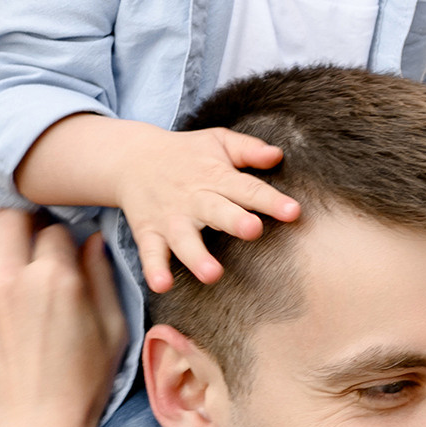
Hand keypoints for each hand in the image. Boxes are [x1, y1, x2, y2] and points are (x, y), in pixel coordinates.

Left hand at [0, 213, 126, 426]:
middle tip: (34, 240)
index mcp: (54, 280)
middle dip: (25, 223)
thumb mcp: (112, 331)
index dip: (65, 236)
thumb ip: (102, 278)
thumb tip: (93, 240)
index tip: (66, 249)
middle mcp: (8, 280)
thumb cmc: (80, 388)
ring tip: (8, 259)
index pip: (55, 229)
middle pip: (8, 218)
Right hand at [112, 123, 299, 294]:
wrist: (132, 158)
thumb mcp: (218, 141)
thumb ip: (248, 149)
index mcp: (217, 176)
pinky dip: (154, 269)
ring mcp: (170, 218)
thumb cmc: (187, 153)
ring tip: (212, 274)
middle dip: (235, 221)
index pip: (248, 189)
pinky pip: (150, 253)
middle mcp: (194, 199)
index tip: (293, 211)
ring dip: (197, 257)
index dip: (271, 200)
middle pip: (216, 211)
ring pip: (184, 239)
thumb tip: (277, 155)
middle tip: (254, 230)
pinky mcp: (148, 233)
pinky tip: (162, 285)